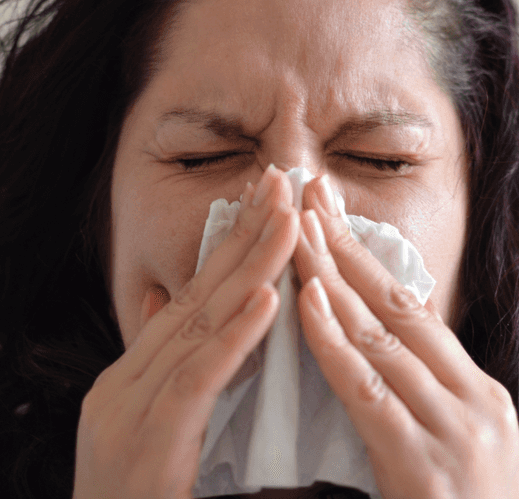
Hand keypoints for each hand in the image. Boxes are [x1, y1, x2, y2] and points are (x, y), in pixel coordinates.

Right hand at [74, 166, 297, 498]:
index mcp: (130, 382)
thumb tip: (161, 306)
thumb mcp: (152, 432)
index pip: (191, 300)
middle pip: (196, 297)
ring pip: (199, 326)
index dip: (231, 246)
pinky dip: (234, 336)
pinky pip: (198, 379)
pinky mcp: (150, 444)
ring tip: (288, 220)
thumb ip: (162, 370)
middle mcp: (124, 386)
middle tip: (282, 180)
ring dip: (248, 268)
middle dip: (242, 236)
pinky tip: (267, 298)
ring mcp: (129, 413)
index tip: (270, 198)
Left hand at [293, 175, 518, 498]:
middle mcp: (478, 401)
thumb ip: (423, 405)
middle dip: (348, 247)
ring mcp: (458, 431)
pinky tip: (307, 303)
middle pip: (402, 308)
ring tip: (294, 229)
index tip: (331, 215)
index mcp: (483, 395)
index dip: (370, 260)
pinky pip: (369, 393)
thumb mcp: (455, 456)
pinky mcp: (426, 465)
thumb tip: (375, 355)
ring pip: (384, 338)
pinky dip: (334, 344)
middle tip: (308, 193)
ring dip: (333, 278)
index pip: (419, 313)